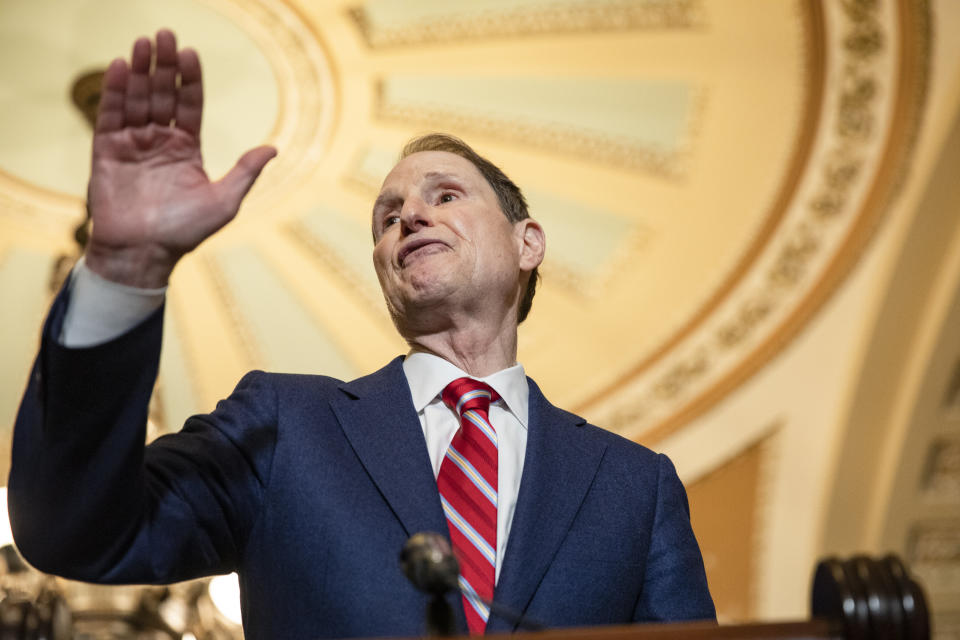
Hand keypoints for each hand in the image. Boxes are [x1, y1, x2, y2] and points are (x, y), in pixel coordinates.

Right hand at [85, 29, 275, 287]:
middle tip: (164, 34)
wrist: (144, 254)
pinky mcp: (107, 152)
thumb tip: (274, 148)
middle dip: (162, 65)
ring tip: (143, 43)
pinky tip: (119, 67)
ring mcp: (133, 145)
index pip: (189, 105)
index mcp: (187, 150)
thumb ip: (245, 172)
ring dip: (138, 71)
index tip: (190, 54)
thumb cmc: (185, 233)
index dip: (189, 80)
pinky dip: (114, 92)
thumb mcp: (224, 201)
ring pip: (137, 100)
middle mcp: (160, 142)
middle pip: (162, 95)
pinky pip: (110, 116)